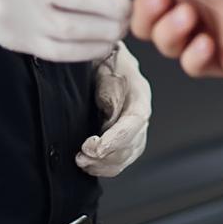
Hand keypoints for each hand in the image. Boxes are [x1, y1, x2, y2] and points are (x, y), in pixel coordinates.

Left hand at [76, 41, 150, 177]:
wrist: (100, 57)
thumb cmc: (101, 57)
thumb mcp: (103, 62)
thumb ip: (108, 84)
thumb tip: (110, 109)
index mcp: (139, 92)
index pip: (135, 121)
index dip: (117, 138)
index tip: (95, 147)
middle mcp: (140, 112)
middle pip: (133, 143)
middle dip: (107, 155)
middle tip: (82, 155)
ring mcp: (135, 126)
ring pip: (128, 155)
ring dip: (104, 164)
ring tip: (82, 161)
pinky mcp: (124, 137)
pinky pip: (122, 158)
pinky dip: (105, 167)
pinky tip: (89, 165)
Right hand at [95, 0, 222, 77]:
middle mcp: (184, 6)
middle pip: (142, 22)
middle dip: (152, 11)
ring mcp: (197, 34)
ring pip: (162, 44)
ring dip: (173, 30)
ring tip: (195, 18)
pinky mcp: (212, 60)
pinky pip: (187, 66)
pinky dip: (195, 54)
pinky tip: (209, 41)